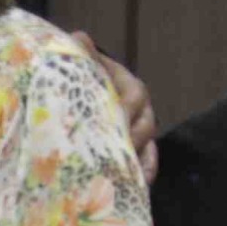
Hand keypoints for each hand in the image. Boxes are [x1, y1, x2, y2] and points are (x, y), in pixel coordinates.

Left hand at [70, 30, 160, 171]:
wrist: (86, 95)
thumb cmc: (85, 80)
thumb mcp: (84, 66)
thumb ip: (82, 56)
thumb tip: (78, 38)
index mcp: (131, 88)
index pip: (134, 98)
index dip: (125, 110)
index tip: (114, 120)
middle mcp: (141, 111)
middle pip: (145, 126)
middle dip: (130, 140)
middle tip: (114, 154)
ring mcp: (142, 133)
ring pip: (147, 148)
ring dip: (135, 161)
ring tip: (122, 175)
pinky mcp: (138, 152)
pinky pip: (148, 165)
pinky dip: (143, 174)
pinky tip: (137, 187)